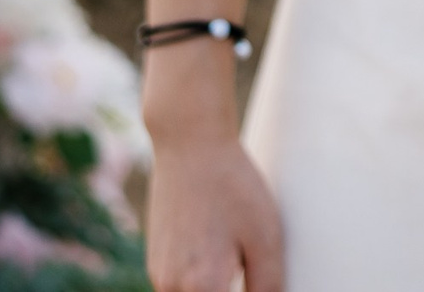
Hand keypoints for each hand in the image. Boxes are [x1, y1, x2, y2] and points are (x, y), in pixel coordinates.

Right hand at [146, 133, 284, 291]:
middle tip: (246, 265)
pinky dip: (200, 283)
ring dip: (215, 289)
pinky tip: (220, 254)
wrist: (189, 146)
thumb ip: (268, 286)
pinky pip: (180, 288)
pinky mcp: (155, 262)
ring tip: (237, 260)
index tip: (257, 281)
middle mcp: (172, 288)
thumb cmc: (234, 187)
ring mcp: (159, 276)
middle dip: (229, 291)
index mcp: (202, 286)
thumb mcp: (266, 237)